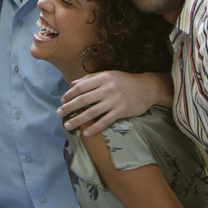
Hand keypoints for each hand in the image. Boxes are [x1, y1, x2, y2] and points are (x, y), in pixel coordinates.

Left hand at [57, 71, 171, 136]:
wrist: (148, 87)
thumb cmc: (125, 81)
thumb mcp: (108, 75)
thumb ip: (90, 79)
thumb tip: (72, 84)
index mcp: (103, 78)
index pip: (81, 87)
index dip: (70, 94)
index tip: (62, 101)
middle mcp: (108, 88)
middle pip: (83, 100)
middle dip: (69, 107)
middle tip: (59, 113)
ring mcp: (115, 100)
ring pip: (92, 112)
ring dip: (78, 120)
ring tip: (68, 125)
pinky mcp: (122, 111)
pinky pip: (105, 121)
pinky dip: (95, 128)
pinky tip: (86, 133)